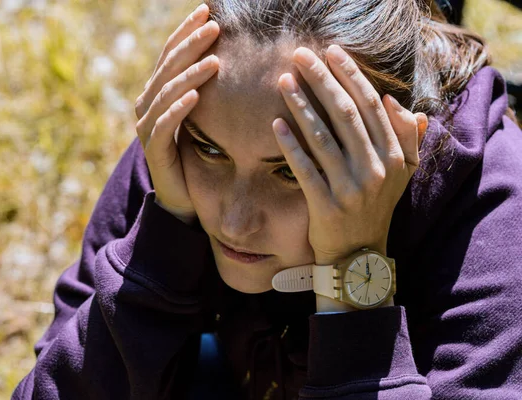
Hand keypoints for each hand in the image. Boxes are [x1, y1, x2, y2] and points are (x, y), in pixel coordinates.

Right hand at [134, 4, 219, 223]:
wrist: (182, 197)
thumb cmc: (197, 154)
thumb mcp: (203, 116)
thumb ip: (206, 88)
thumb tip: (234, 56)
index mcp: (159, 91)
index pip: (171, 54)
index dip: (187, 31)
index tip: (209, 10)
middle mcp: (148, 104)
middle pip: (168, 67)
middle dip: (190, 44)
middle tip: (214, 25)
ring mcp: (148, 127)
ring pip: (166, 93)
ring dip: (189, 75)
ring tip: (214, 62)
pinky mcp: (154, 150)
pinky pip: (164, 125)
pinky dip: (178, 109)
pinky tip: (196, 96)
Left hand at [273, 45, 427, 264]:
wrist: (358, 256)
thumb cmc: (376, 208)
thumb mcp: (402, 174)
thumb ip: (406, 137)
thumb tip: (392, 101)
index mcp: (394, 156)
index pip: (371, 105)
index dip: (351, 75)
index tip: (331, 52)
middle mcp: (376, 169)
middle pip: (346, 114)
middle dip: (322, 79)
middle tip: (300, 56)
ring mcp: (351, 189)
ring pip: (323, 137)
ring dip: (302, 105)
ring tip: (284, 81)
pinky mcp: (326, 206)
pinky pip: (305, 169)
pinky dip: (290, 145)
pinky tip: (276, 124)